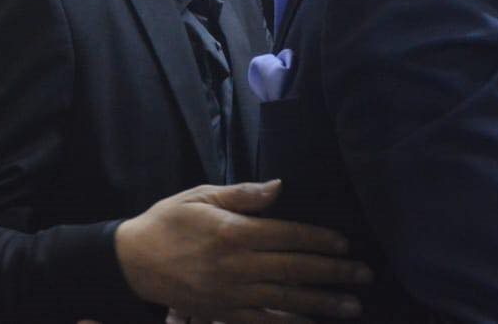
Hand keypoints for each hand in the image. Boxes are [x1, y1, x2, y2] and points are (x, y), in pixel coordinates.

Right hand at [115, 180, 371, 323]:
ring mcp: (231, 294)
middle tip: (365, 276)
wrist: (131, 261)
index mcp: (234, 232)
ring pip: (286, 300)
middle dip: (334, 273)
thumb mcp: (200, 196)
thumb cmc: (168, 221)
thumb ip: (242, 194)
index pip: (288, 236)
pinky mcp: (223, 313)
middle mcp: (237, 266)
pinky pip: (263, 322)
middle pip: (294, 270)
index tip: (346, 243)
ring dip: (322, 304)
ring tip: (352, 306)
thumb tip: (279, 187)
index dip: (320, 240)